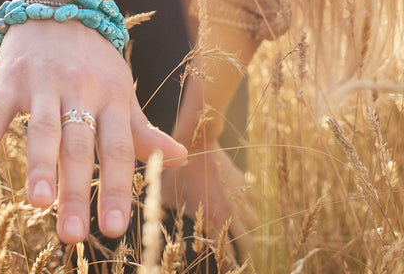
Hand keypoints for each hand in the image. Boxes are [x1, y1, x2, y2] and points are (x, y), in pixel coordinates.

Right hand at [0, 19, 186, 242]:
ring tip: (39, 203)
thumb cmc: (95, 60)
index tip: (113, 228)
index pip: (117, 147)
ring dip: (40, 165)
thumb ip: (144, 130)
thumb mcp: (122, 91)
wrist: (61, 5)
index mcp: (112, 96)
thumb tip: (182, 158)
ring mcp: (45, 83)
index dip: (115, 186)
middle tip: (73, 236)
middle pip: (79, 145)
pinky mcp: (12, 78)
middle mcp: (81, 90)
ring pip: (43, 127)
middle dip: (76, 190)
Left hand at [161, 137, 257, 261]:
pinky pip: (253, 205)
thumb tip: (149, 231)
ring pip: (254, 225)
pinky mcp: (245, 184)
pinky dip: (249, 210)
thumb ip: (163, 218)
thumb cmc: (177, 172)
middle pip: (248, 246)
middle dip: (243, 256)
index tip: (226, 273)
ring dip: (247, 232)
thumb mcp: (165, 198)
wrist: (198, 142)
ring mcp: (242, 197)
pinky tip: (239, 210)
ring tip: (238, 237)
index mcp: (215, 220)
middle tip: (235, 261)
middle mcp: (233, 212)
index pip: (231, 257)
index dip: (231, 269)